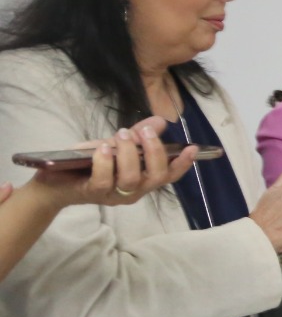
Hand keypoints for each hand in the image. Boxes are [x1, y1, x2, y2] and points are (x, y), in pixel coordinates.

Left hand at [34, 117, 197, 207]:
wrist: (54, 182)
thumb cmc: (88, 164)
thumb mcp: (115, 145)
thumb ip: (137, 135)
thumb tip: (160, 121)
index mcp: (142, 181)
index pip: (169, 175)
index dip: (182, 163)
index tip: (192, 148)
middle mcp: (133, 191)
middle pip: (155, 177)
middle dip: (154, 152)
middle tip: (143, 132)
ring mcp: (114, 195)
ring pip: (131, 178)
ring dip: (128, 153)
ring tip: (120, 135)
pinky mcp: (93, 193)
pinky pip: (104, 180)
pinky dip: (105, 162)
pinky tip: (103, 148)